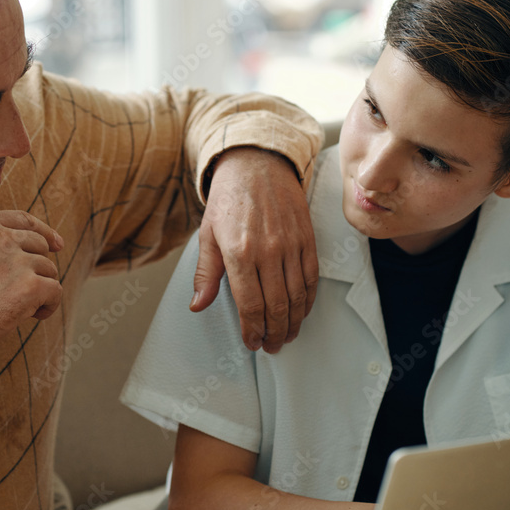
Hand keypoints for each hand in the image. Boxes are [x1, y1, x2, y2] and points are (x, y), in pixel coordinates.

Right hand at [0, 210, 62, 378]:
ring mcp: (17, 260)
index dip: (44, 231)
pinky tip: (31, 317)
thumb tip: (48, 243)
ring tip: (15, 308)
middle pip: (40, 246)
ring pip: (49, 270)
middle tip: (19, 293)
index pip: (24, 219)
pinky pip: (56, 291)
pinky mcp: (31, 286)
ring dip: (40, 291)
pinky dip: (49, 306)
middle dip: (37, 270)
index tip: (57, 244)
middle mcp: (1, 237)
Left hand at [191, 148, 316, 353]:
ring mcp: (290, 245)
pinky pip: (311, 278)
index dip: (252, 329)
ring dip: (293, 322)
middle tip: (271, 346)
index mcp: (238, 252)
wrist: (257, 163)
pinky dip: (308, 300)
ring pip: (297, 296)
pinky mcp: (306, 238)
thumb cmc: (229, 199)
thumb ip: (205, 273)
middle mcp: (267, 251)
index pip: (249, 304)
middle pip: (276, 306)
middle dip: (274, 333)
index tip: (252, 343)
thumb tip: (198, 305)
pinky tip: (302, 312)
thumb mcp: (207, 234)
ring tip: (286, 336)